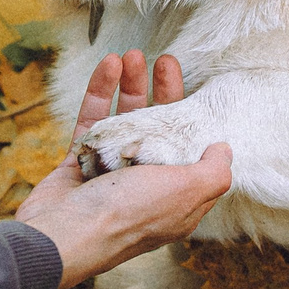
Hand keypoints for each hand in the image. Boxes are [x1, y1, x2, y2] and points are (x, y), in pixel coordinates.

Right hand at [13, 51, 231, 288]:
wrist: (63, 234)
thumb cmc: (127, 215)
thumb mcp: (185, 192)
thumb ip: (212, 172)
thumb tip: (225, 150)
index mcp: (174, 198)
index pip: (192, 157)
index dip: (196, 124)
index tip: (199, 93)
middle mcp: (144, 185)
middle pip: (160, 131)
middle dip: (163, 93)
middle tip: (165, 62)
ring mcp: (109, 173)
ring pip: (125, 121)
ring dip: (131, 86)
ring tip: (132, 54)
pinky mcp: (79, 163)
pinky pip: (92, 121)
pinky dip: (100, 92)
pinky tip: (108, 65)